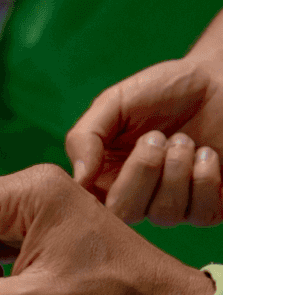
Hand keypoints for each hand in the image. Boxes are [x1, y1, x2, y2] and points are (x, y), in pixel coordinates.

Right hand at [66, 12, 222, 226]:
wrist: (217, 80)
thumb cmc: (163, 90)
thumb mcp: (113, 103)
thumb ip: (84, 137)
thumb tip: (78, 180)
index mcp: (106, 178)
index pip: (90, 208)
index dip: (98, 190)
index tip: (117, 153)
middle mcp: (136, 198)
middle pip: (126, 214)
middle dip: (144, 170)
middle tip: (157, 136)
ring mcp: (173, 206)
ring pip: (165, 214)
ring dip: (177, 169)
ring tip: (185, 140)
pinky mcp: (208, 206)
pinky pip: (201, 213)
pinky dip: (205, 180)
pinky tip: (206, 155)